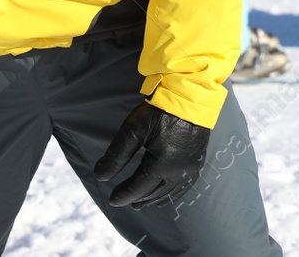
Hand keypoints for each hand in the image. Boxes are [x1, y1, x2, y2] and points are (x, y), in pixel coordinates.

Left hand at [93, 102, 210, 208]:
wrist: (191, 96)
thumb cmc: (160, 111)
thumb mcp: (133, 130)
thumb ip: (116, 155)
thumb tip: (100, 176)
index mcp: (161, 166)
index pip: (139, 188)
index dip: (124, 195)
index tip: (113, 200)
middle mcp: (178, 171)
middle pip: (154, 192)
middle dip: (139, 198)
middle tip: (126, 202)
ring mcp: (190, 167)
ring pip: (170, 192)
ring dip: (154, 199)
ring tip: (142, 203)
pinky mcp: (198, 160)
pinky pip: (185, 185)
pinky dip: (173, 194)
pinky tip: (167, 195)